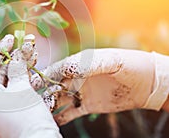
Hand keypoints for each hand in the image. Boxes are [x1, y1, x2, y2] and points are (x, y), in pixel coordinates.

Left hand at [0, 35, 61, 137]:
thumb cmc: (28, 115)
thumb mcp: (22, 88)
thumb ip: (17, 68)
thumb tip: (16, 55)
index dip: (0, 51)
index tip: (11, 39)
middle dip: (13, 59)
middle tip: (25, 44)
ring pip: (8, 83)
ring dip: (20, 69)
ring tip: (32, 54)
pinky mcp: (8, 115)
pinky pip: (12, 94)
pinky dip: (21, 83)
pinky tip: (33, 71)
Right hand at [31, 49, 168, 125]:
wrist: (147, 83)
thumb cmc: (130, 65)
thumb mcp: (111, 62)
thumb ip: (89, 64)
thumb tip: (68, 68)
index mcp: (79, 63)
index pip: (58, 69)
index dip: (45, 76)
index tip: (35, 85)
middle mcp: (77, 77)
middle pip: (55, 85)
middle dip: (44, 93)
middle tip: (36, 103)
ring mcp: (81, 91)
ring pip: (60, 99)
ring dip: (50, 106)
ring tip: (42, 114)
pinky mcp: (87, 105)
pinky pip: (70, 111)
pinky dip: (61, 116)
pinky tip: (53, 121)